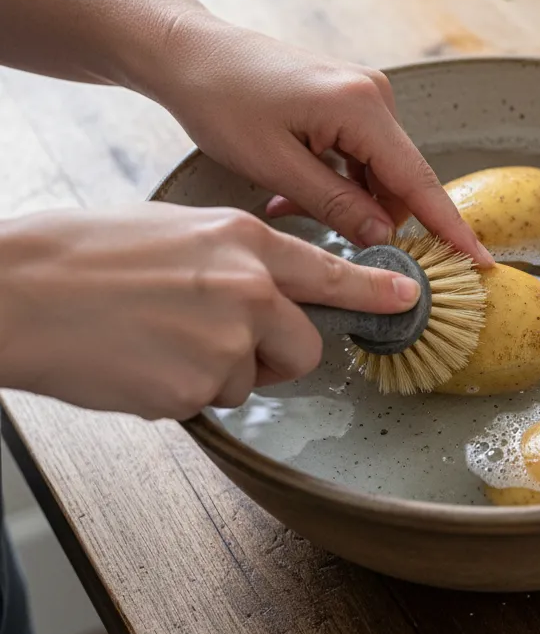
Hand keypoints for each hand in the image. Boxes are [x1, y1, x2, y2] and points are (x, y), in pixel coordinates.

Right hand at [0, 204, 420, 419]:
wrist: (19, 292)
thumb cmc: (87, 256)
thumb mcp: (178, 232)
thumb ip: (236, 259)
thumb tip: (267, 288)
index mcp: (242, 241)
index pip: (330, 271)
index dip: (374, 291)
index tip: (407, 299)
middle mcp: (247, 288)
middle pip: (304, 346)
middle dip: (274, 355)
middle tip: (222, 343)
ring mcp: (225, 340)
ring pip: (253, 378)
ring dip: (218, 373)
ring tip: (159, 342)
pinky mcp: (195, 389)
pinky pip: (209, 401)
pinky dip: (180, 391)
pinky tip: (140, 363)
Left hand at [143, 8, 491, 263]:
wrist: (191, 53)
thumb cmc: (221, 100)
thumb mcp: (276, 166)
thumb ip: (336, 205)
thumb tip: (384, 236)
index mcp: (362, 108)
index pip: (418, 181)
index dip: (449, 227)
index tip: (478, 260)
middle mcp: (374, 96)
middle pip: (398, 180)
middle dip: (369, 215)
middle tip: (315, 230)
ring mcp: (363, 95)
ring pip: (377, 172)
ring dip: (345, 198)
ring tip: (286, 200)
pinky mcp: (348, 99)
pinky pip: (360, 154)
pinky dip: (336, 179)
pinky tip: (294, 186)